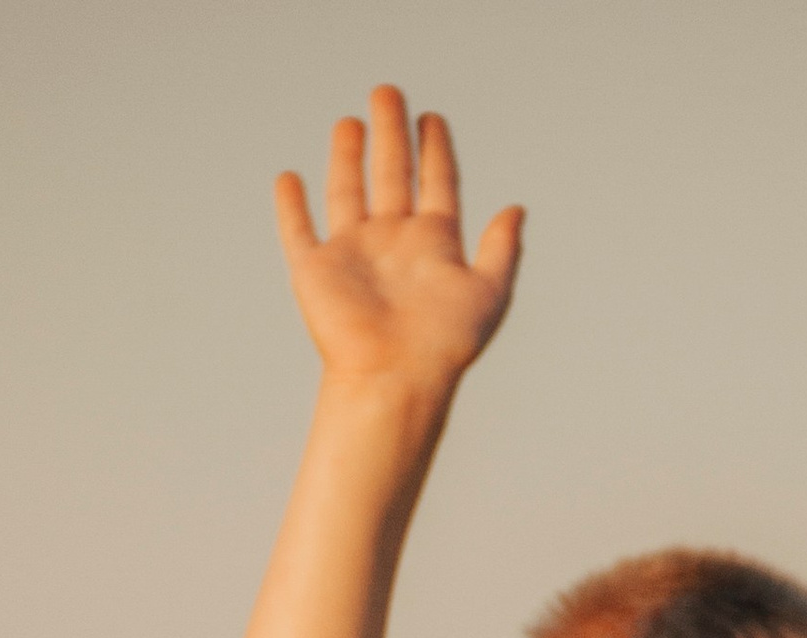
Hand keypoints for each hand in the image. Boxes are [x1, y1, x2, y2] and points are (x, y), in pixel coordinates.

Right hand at [274, 89, 522, 401]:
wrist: (395, 377)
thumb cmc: (444, 345)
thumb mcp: (489, 292)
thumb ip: (503, 249)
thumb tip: (517, 210)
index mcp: (433, 244)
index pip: (436, 183)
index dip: (435, 149)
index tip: (432, 118)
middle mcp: (393, 243)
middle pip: (392, 174)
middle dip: (391, 133)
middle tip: (388, 92)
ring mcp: (353, 255)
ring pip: (348, 192)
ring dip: (348, 157)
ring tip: (351, 123)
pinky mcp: (316, 272)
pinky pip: (298, 231)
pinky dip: (291, 207)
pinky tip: (289, 179)